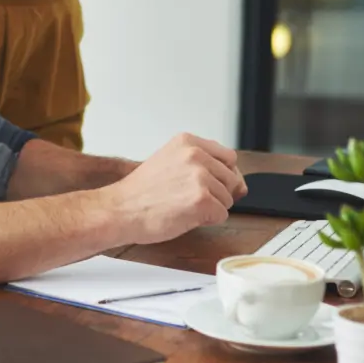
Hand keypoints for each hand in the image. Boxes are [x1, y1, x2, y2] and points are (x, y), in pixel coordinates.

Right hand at [104, 133, 247, 245]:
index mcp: (188, 141)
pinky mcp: (202, 200)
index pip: (228, 157)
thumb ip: (204, 165)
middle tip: (187, 198)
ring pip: (228, 199)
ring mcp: (200, 176)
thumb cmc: (142, 191)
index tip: (205, 183)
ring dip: (211, 208)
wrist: (120, 209)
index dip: (221, 175)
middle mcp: (196, 154)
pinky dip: (206, 221)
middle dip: (217, 192)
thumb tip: (242, 185)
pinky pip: (222, 215)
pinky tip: (185, 216)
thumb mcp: (170, 162)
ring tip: (182, 206)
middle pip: (232, 178)